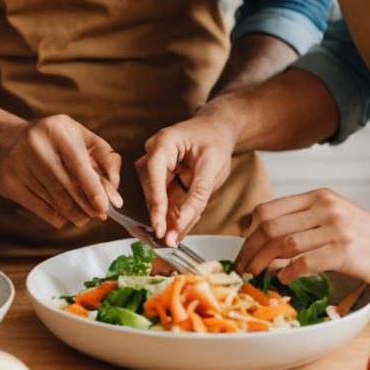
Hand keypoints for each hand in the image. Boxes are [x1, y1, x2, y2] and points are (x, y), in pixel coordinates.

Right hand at [0, 114, 122, 228]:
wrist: (6, 141)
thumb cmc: (54, 141)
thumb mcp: (81, 138)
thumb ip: (105, 160)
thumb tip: (114, 195)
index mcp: (56, 129)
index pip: (79, 166)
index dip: (94, 190)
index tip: (106, 207)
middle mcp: (35, 145)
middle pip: (67, 186)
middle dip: (87, 205)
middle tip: (99, 215)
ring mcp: (19, 164)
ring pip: (55, 200)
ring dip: (75, 214)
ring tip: (85, 217)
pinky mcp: (9, 183)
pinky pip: (40, 209)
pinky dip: (58, 217)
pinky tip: (66, 216)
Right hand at [136, 108, 240, 242]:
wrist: (218, 129)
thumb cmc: (215, 141)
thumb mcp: (211, 170)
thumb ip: (196, 198)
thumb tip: (179, 226)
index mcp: (163, 143)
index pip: (153, 179)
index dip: (156, 207)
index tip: (160, 230)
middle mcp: (152, 152)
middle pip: (151, 191)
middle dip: (162, 217)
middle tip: (170, 241)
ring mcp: (154, 164)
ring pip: (156, 197)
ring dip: (167, 217)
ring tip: (175, 237)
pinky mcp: (160, 175)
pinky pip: (163, 197)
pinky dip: (172, 211)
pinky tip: (178, 226)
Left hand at [234, 189, 369, 289]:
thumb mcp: (335, 217)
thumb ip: (305, 221)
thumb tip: (266, 239)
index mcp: (319, 197)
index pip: (267, 209)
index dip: (248, 233)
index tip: (242, 251)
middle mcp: (325, 207)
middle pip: (269, 227)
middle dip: (249, 250)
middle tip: (242, 270)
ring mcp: (336, 228)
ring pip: (283, 243)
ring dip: (263, 264)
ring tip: (256, 278)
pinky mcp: (346, 251)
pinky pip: (305, 261)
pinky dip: (288, 272)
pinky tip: (283, 280)